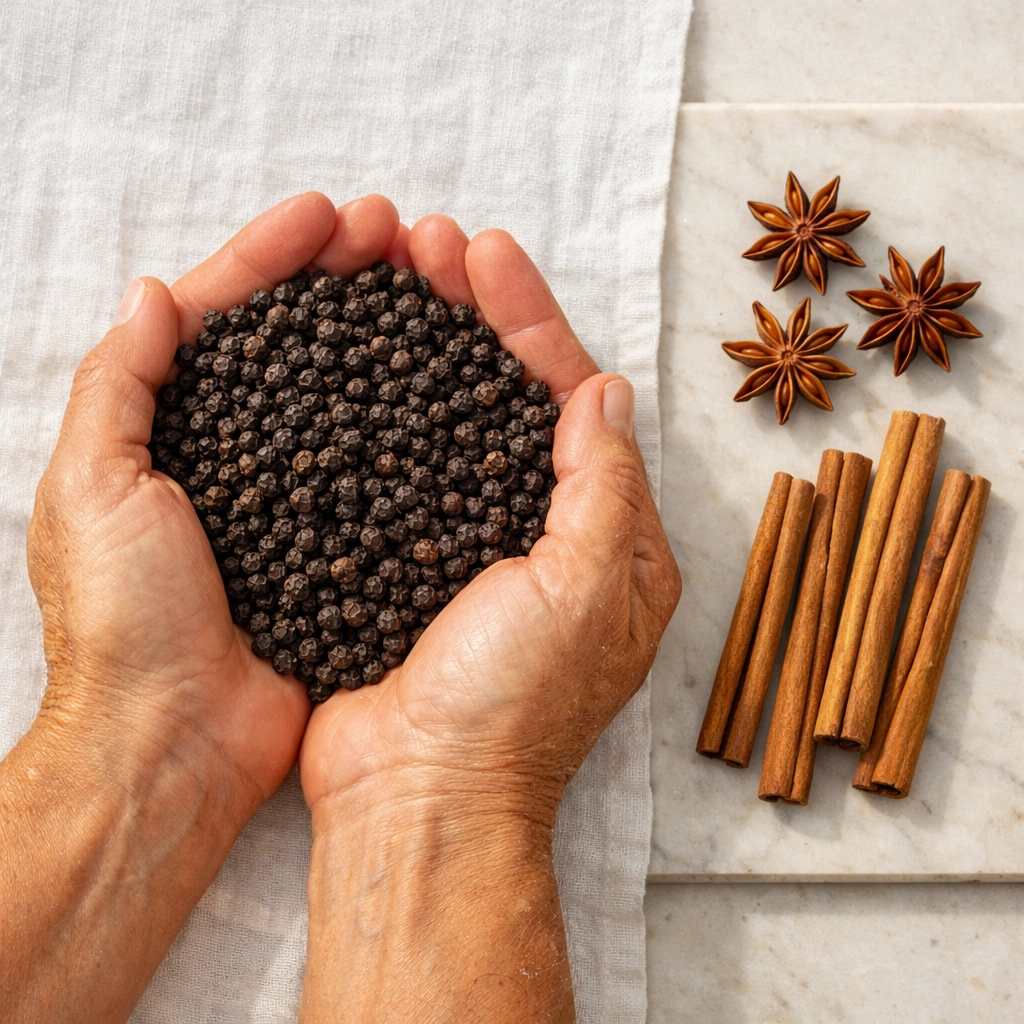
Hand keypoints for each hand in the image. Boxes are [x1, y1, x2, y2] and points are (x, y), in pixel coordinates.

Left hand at [2, 192, 404, 1023]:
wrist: (177, 740)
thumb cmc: (123, 618)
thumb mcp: (92, 487)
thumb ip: (118, 385)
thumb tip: (151, 293)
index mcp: (168, 428)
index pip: (222, 314)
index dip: (272, 256)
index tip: (329, 213)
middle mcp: (237, 453)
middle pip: (296, 342)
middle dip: (342, 278)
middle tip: (397, 233)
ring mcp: (295, 497)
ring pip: (345, 394)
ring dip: (382, 335)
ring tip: (429, 284)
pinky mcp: (340, 543)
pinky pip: (379, 467)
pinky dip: (408, 421)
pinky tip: (446, 386)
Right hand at [298, 216, 679, 1023]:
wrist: (419, 798)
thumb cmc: (512, 710)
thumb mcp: (584, 590)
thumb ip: (603, 484)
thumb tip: (605, 389)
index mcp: (608, 538)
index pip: (572, 399)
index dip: (530, 322)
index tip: (485, 255)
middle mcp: (548, 535)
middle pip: (511, 397)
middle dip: (477, 316)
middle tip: (428, 244)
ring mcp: (474, 547)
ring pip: (453, 422)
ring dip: (428, 349)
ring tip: (391, 277)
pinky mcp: (411, 563)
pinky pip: (403, 469)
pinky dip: (386, 413)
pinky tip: (355, 365)